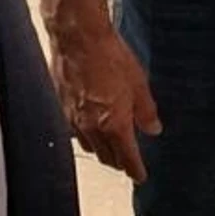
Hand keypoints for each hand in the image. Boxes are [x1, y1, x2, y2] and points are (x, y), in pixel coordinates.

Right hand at [49, 24, 162, 181]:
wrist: (78, 38)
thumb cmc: (110, 56)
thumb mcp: (138, 83)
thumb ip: (146, 110)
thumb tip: (153, 128)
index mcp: (114, 124)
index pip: (126, 158)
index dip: (135, 170)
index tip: (140, 177)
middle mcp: (91, 127)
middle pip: (106, 156)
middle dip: (119, 162)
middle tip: (128, 161)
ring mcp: (73, 119)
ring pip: (89, 146)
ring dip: (101, 150)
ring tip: (111, 146)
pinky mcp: (60, 107)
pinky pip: (74, 131)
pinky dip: (85, 135)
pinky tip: (90, 127)